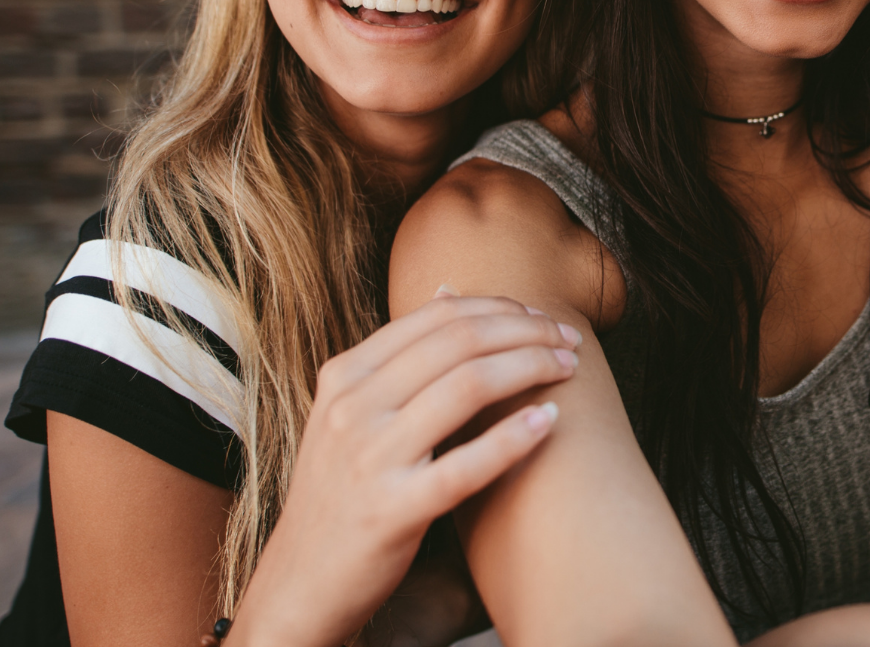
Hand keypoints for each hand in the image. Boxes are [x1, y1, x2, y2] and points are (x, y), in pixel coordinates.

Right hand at [229, 291, 580, 646]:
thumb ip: (398, 357)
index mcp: (345, 375)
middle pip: (459, 342)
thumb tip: (447, 290)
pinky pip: (466, 465)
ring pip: (468, 386)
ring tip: (568, 370)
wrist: (300, 579)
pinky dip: (514, 437)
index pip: (436, 317)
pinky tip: (548, 422)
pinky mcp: (391, 510)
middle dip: (527, 332)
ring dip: (531, 369)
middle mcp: (353, 407)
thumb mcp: (351, 413)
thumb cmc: (342, 491)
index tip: (540, 318)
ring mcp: (370, 457)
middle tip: (569, 341)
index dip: (500, 308)